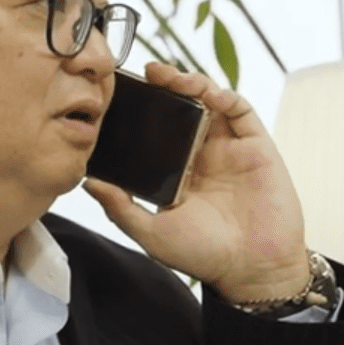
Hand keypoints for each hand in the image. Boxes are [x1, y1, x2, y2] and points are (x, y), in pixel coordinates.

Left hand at [82, 61, 309, 302]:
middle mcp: (201, 154)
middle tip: (142, 74)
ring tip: (168, 77)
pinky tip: (207, 93)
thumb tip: (87, 182)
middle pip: (180, 108)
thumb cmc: (204, 255)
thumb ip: (120, 207)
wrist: (252, 271)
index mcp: (175, 170)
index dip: (140, 110)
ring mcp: (228, 148)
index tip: (117, 96)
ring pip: (208, 101)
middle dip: (162, 86)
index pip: (154, 129)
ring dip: (190, 83)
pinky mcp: (256, 147)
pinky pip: (241, 111)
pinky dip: (224, 95)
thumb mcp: (151, 232)